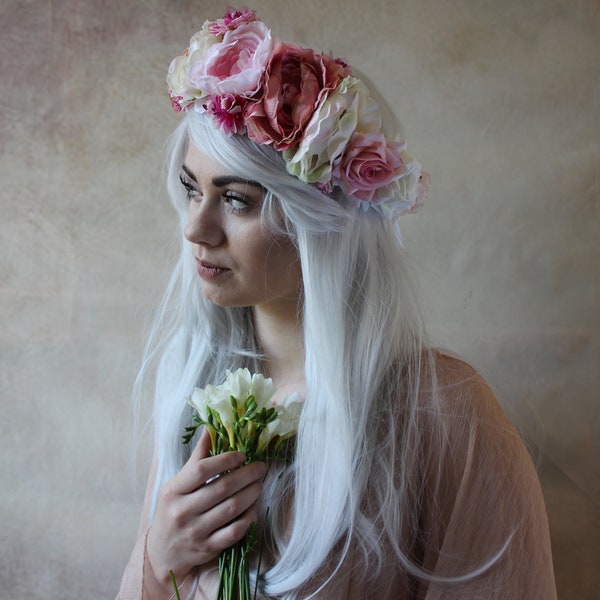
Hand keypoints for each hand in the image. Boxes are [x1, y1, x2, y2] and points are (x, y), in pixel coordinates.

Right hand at [146, 429, 266, 586]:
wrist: (162, 552)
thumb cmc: (173, 509)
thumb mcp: (177, 483)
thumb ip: (197, 458)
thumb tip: (210, 428)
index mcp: (173, 491)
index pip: (201, 470)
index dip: (225, 459)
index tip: (242, 455)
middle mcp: (182, 511)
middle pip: (222, 488)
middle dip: (247, 475)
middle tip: (261, 467)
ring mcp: (195, 532)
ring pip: (231, 509)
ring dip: (251, 494)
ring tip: (259, 484)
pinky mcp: (207, 549)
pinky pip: (234, 532)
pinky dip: (248, 519)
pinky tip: (253, 509)